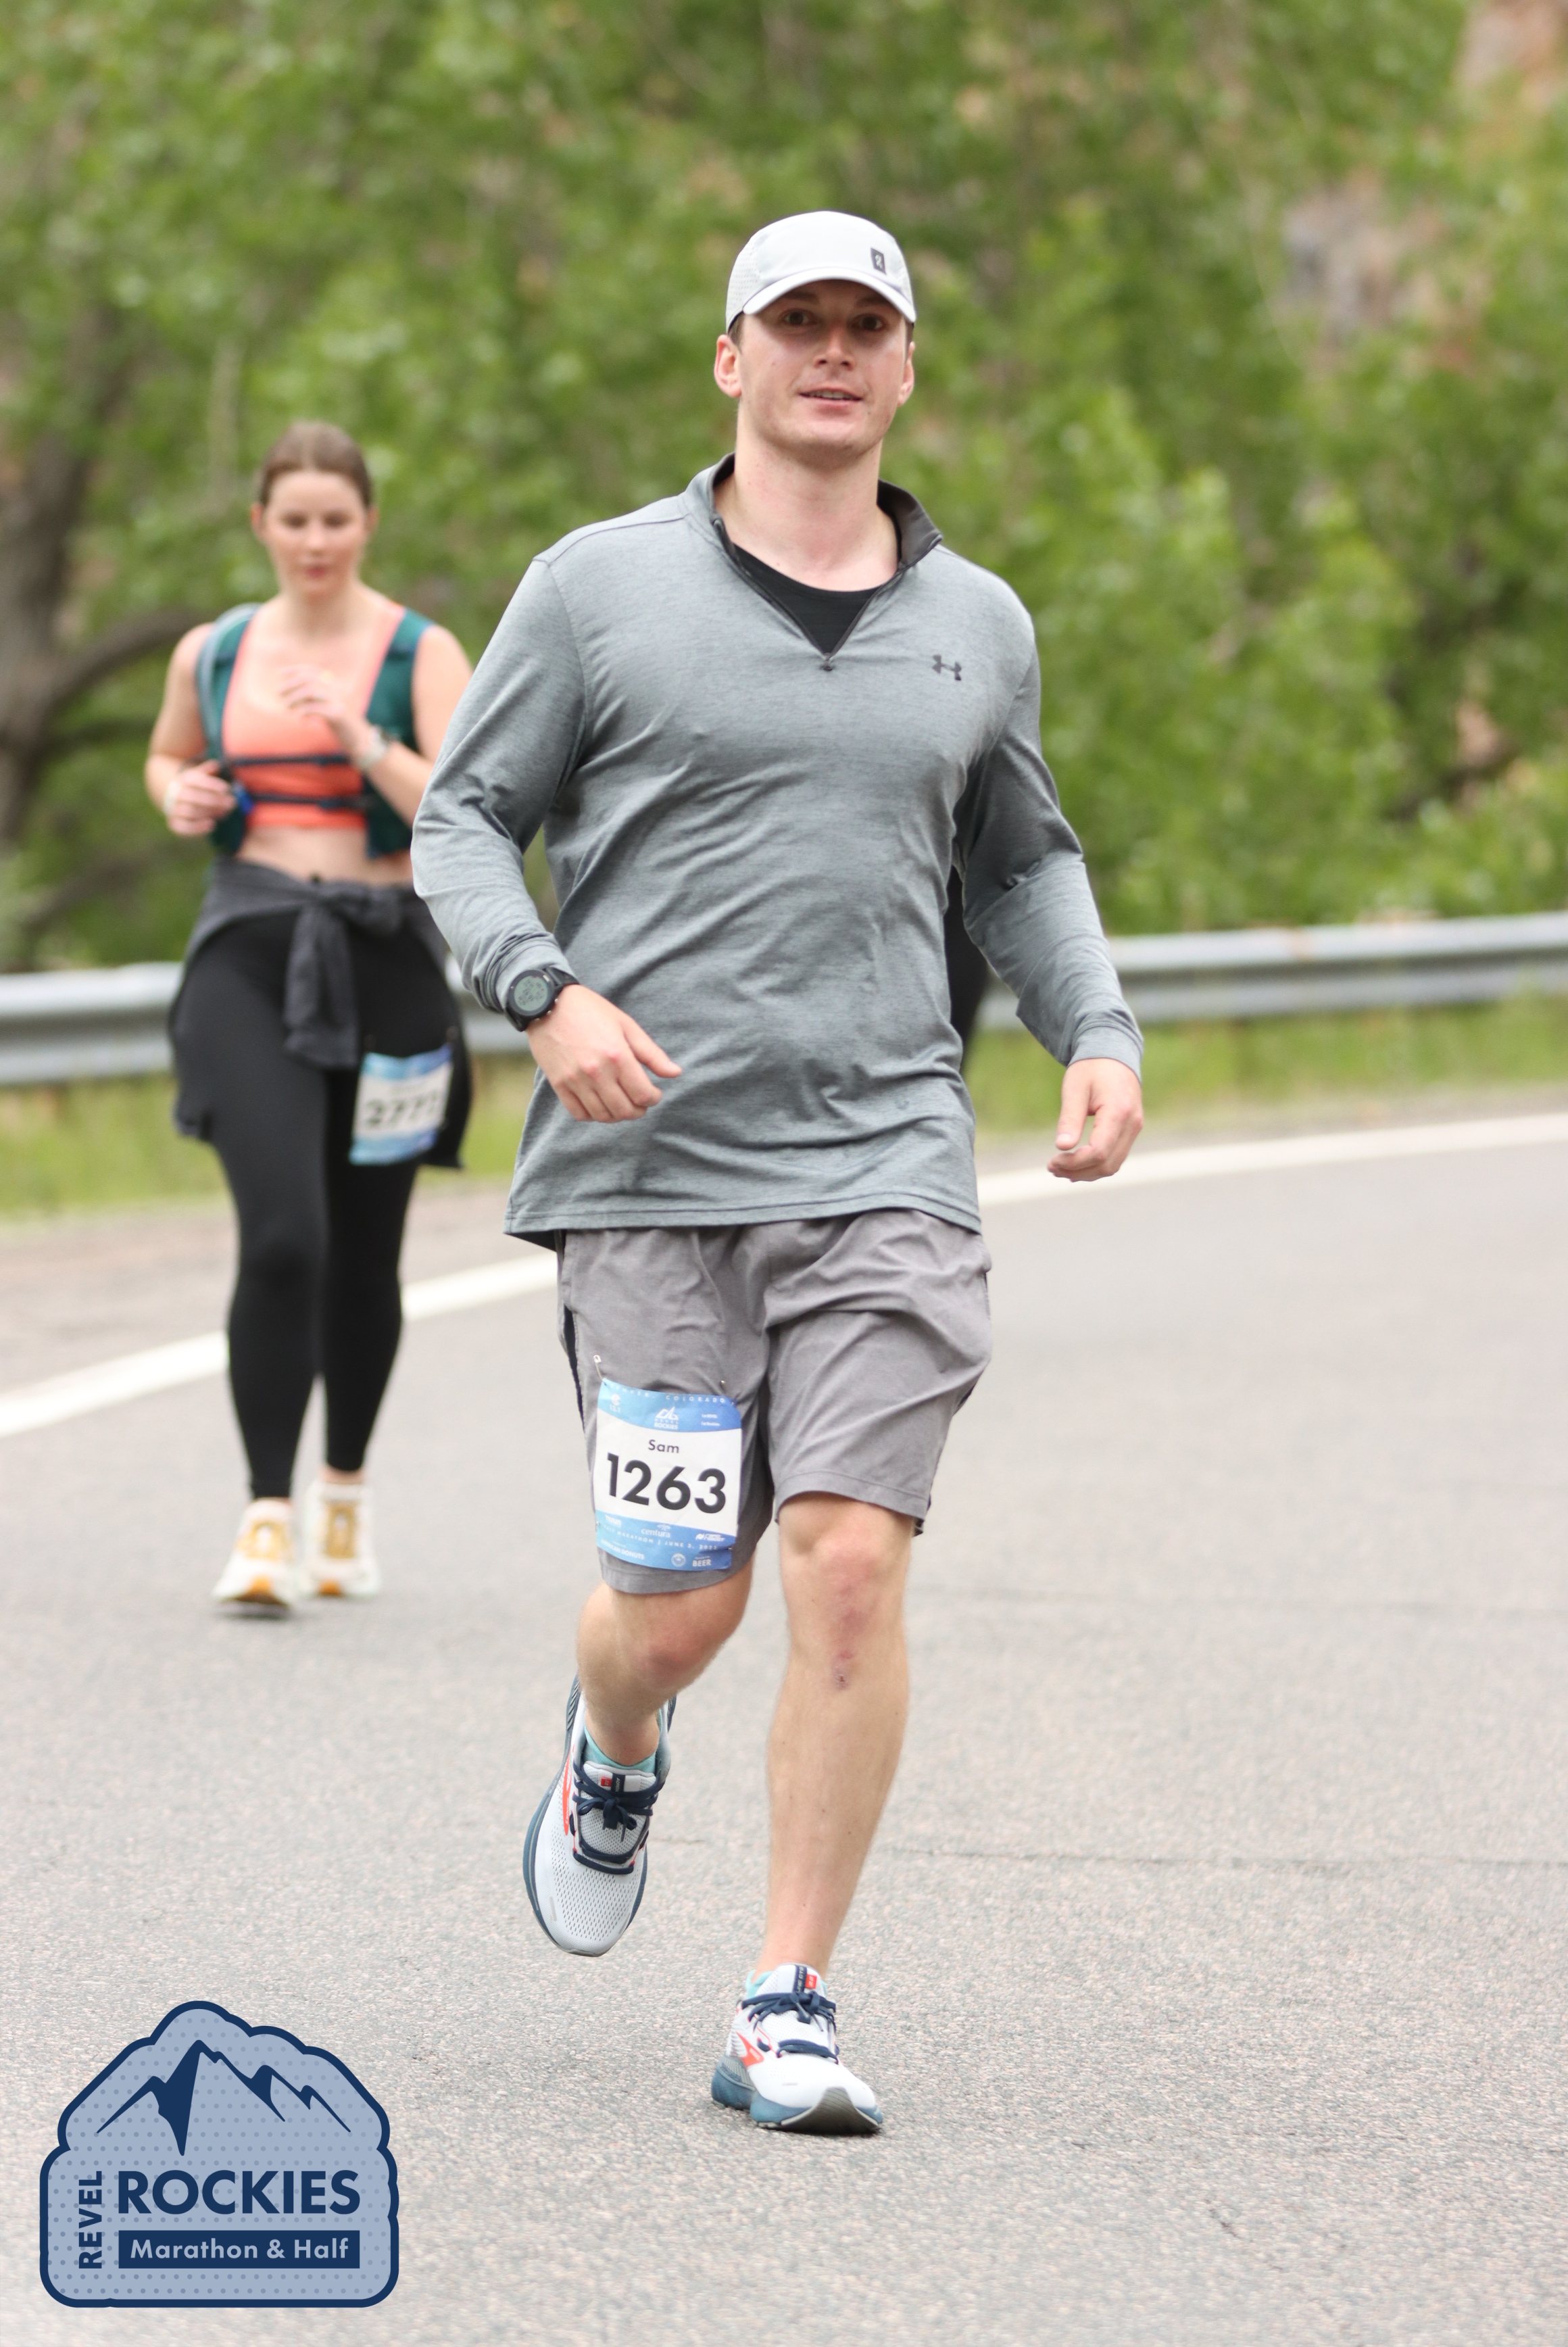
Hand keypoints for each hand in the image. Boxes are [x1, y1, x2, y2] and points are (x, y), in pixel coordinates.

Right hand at [161, 759, 236, 835]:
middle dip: (214, 800)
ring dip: (209, 812)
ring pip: (190, 811)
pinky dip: (197, 827)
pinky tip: (212, 825)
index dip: (212, 784)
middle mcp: (176, 794)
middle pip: (194, 797)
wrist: (173, 799)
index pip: (197, 780)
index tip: (227, 789)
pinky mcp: (174, 823)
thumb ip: (207, 771)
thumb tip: (216, 764)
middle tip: (231, 803)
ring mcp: (174, 809)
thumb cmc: (193, 787)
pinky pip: (184, 827)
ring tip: (225, 813)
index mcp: (184, 780)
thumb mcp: (198, 775)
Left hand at [275, 663, 368, 757]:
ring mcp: (339, 701)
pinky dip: (303, 712)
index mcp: (335, 686)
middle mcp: (338, 690)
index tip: (280, 674)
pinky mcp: (339, 715)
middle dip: (291, 684)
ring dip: (294, 697)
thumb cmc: (341, 726)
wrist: (362, 741)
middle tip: (278, 693)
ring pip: (311, 691)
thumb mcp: (326, 708)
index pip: (314, 670)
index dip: (295, 670)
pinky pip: (316, 708)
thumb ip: (314, 699)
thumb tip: (293, 692)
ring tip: (286, 706)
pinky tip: (300, 719)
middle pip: (310, 679)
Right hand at [528, 984, 681, 1121]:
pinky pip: (579, 1113)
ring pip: (603, 1115)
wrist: (547, 1004)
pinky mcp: (559, 1085)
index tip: (654, 1093)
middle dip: (639, 1110)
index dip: (654, 1098)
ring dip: (618, 1115)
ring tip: (623, 1104)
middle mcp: (596, 1072)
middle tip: (641, 1102)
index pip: (643, 1095)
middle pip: (625, 1110)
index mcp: (617, 1056)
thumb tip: (675, 1073)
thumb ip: (651, 1053)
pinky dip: (593, 1115)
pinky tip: (601, 1104)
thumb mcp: (626, 1025)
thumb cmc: (590, 1011)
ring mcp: (575, 1080)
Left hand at [1049, 1057, 1143, 1181]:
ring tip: (1060, 1169)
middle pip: (1107, 1164)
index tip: (1052, 1161)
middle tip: (1052, 1167)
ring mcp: (1135, 1128)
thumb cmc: (1091, 1068)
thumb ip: (1070, 1119)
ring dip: (1086, 1172)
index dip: (1074, 1163)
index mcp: (1118, 1111)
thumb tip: (1062, 1147)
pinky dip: (1096, 1166)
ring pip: (1113, 1165)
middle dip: (1078, 1171)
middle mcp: (1132, 1124)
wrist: (1114, 1053)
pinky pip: (1116, 1157)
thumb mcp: (1075, 1089)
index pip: (1098, 1151)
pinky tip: (1075, 1166)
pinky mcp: (1131, 1130)